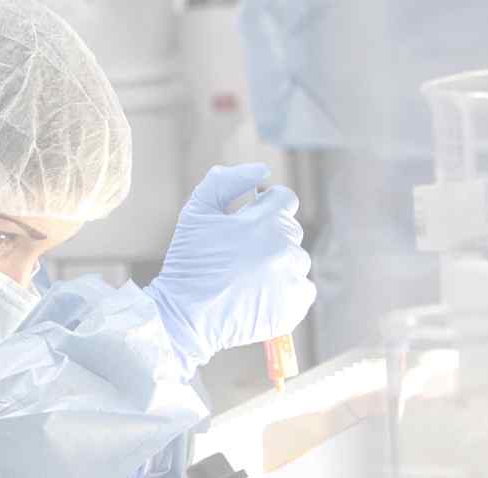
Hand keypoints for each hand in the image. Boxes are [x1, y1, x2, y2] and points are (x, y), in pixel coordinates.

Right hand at [144, 163, 315, 364]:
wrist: (184, 317)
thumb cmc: (188, 262)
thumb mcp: (196, 212)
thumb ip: (226, 181)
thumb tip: (261, 170)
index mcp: (265, 221)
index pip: (285, 199)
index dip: (266, 205)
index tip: (250, 219)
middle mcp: (284, 249)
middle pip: (291, 230)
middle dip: (269, 236)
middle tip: (239, 255)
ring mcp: (291, 279)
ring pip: (297, 261)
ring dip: (278, 264)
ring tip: (248, 278)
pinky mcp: (294, 307)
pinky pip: (303, 290)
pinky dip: (287, 291)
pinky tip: (261, 295)